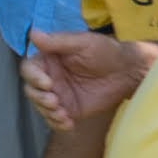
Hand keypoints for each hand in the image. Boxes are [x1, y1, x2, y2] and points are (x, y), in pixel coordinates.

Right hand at [20, 28, 153, 134]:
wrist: (128, 72)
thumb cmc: (106, 52)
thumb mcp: (83, 43)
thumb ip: (58, 41)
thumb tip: (33, 33)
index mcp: (49, 60)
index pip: (30, 69)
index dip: (34, 78)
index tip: (48, 84)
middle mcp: (50, 78)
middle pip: (31, 90)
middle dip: (40, 98)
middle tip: (55, 102)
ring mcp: (59, 95)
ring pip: (41, 106)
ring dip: (48, 112)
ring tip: (63, 115)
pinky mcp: (69, 109)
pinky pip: (55, 119)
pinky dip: (58, 123)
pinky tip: (68, 123)